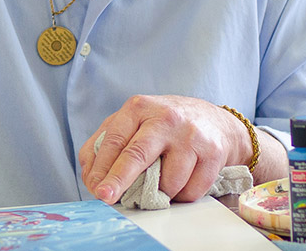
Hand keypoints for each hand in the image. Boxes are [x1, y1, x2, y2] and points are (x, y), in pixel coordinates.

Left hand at [76, 95, 249, 203]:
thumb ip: (104, 145)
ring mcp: (191, 136)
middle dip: (119, 180)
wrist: (214, 121)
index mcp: (139, 108)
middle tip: (106, 198)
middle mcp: (166, 119)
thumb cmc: (163, 126)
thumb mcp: (131, 123)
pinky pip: (190, 191)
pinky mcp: (213, 153)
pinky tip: (180, 182)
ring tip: (159, 182)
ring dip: (159, 193)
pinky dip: (181, 195)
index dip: (102, 167)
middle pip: (138, 154)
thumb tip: (91, 178)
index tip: (95, 188)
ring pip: (167, 181)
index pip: (115, 140)